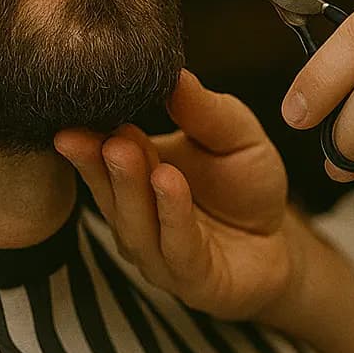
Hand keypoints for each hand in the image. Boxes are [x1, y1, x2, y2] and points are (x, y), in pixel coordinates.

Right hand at [54, 69, 297, 320]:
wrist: (280, 240)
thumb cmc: (246, 184)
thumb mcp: (233, 134)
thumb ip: (204, 110)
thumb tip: (174, 72)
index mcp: (136, 180)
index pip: (103, 160)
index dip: (88, 141)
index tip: (73, 116)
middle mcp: (138, 220)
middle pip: (113, 193)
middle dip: (101, 162)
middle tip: (98, 131)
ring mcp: (161, 255)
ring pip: (137, 224)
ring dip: (130, 186)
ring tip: (125, 149)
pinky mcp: (195, 281)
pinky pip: (178, 248)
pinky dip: (171, 215)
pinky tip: (169, 183)